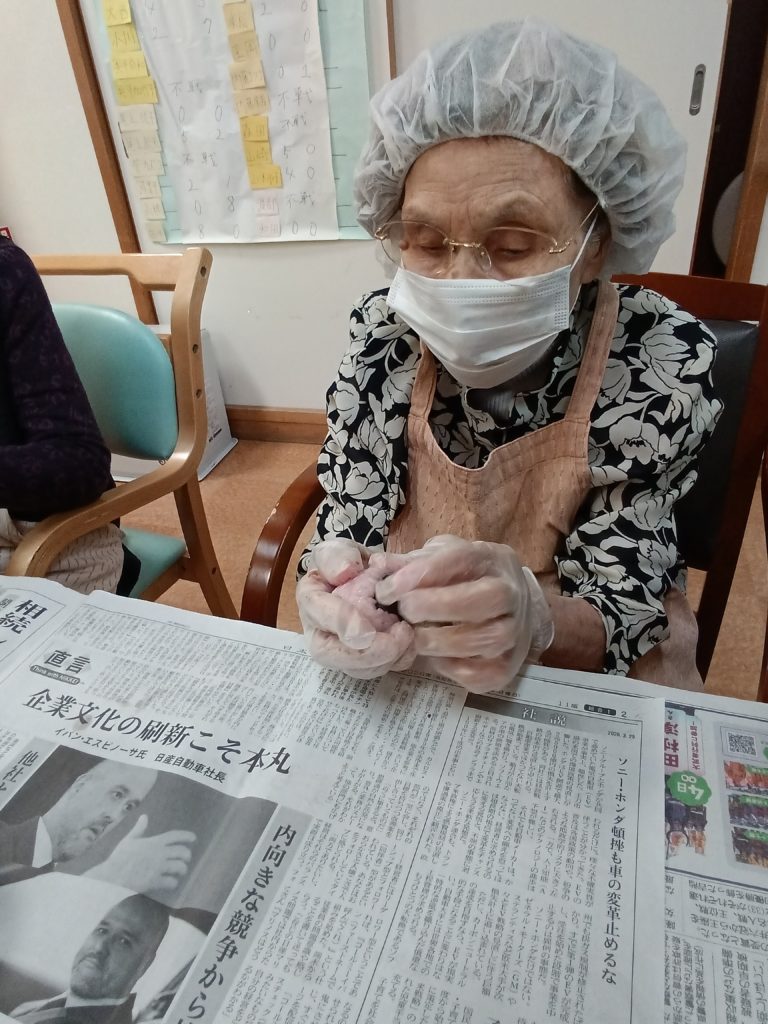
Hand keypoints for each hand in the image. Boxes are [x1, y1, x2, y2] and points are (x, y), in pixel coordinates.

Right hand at [85, 815, 195, 892]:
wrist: (111, 876)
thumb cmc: (119, 858)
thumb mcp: (129, 840)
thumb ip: (139, 829)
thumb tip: (144, 816)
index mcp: (154, 842)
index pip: (175, 836)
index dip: (186, 836)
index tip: (194, 838)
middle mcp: (159, 854)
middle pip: (183, 852)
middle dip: (187, 856)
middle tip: (185, 859)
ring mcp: (158, 868)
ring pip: (180, 867)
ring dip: (182, 870)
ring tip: (179, 872)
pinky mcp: (155, 881)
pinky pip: (171, 882)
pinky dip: (173, 883)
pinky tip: (170, 883)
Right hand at [297, 539, 414, 679]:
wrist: (367, 577)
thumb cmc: (349, 563)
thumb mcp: (341, 549)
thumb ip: (337, 555)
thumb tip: (344, 572)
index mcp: (311, 598)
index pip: (317, 612)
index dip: (341, 623)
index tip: (367, 631)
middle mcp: (318, 630)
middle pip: (330, 654)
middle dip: (365, 654)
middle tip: (398, 639)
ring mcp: (339, 650)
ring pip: (356, 668)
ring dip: (385, 659)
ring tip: (409, 635)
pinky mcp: (362, 661)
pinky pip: (377, 670)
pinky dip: (397, 661)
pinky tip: (411, 644)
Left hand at [372, 536, 553, 692]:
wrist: (515, 604)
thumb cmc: (467, 577)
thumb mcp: (442, 556)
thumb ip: (411, 562)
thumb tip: (378, 565)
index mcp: (490, 559)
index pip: (458, 560)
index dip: (418, 575)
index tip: (387, 589)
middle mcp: (510, 593)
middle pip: (477, 601)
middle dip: (432, 608)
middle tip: (405, 612)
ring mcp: (514, 632)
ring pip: (481, 641)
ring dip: (439, 641)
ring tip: (416, 637)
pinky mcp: (508, 666)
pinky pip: (480, 675)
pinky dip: (451, 669)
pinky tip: (437, 657)